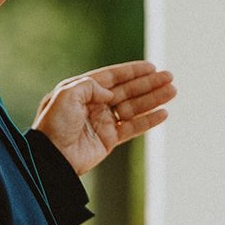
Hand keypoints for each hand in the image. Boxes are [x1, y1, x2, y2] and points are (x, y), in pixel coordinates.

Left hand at [32, 61, 175, 174]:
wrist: (52, 157)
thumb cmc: (53, 125)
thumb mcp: (65, 95)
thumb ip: (89, 86)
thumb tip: (110, 92)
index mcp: (81, 90)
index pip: (111, 77)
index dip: (132, 71)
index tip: (152, 67)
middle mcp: (93, 104)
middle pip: (127, 90)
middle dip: (148, 84)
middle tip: (169, 77)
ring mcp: (102, 122)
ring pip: (133, 107)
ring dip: (153, 99)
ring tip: (172, 91)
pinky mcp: (108, 140)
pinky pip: (133, 127)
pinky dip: (148, 120)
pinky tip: (163, 113)